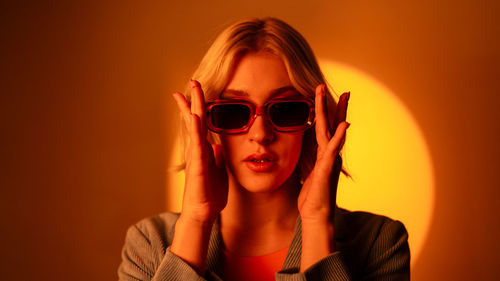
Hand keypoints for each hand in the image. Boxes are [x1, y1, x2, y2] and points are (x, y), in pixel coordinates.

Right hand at [172, 80, 227, 224]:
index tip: (197, 90)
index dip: (199, 106)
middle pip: (194, 119)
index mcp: (204, 149)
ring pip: (193, 127)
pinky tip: (196, 116)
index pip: (200, 123)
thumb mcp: (219, 170)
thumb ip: (217, 156)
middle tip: (192, 81)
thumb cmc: (210, 193)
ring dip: (192, 108)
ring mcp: (196, 156)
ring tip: (190, 91)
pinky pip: (197, 144)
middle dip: (194, 99)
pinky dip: (196, 130)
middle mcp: (197, 149)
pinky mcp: (198, 165)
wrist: (203, 211)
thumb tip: (217, 145)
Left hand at [297, 84, 348, 270]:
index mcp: (322, 153)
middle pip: (332, 124)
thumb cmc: (311, 194)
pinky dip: (339, 137)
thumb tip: (303, 143)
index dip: (325, 110)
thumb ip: (307, 154)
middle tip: (341, 88)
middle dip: (334, 105)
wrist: (315, 214)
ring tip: (343, 96)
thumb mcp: (305, 169)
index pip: (324, 127)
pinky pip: (333, 150)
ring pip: (332, 132)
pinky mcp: (326, 169)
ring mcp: (329, 160)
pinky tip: (344, 125)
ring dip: (336, 113)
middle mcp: (328, 154)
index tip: (324, 93)